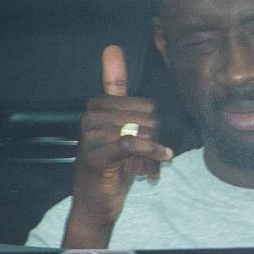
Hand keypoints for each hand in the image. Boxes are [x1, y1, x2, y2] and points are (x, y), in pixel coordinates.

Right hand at [63, 45, 172, 247]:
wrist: (96, 205)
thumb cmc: (112, 166)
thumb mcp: (120, 126)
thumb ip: (116, 88)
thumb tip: (112, 48)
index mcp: (97, 104)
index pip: (145, 104)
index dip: (152, 125)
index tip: (147, 142)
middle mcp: (90, 116)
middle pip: (147, 116)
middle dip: (152, 139)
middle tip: (144, 158)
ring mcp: (90, 135)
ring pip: (142, 130)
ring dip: (151, 152)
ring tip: (143, 166)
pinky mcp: (96, 155)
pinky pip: (132, 143)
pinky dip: (151, 151)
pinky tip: (163, 157)